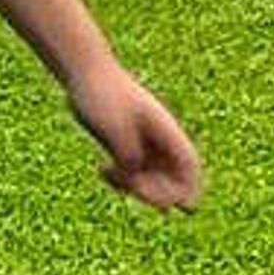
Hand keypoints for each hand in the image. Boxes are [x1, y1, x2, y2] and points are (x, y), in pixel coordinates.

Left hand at [67, 65, 201, 211]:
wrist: (83, 71)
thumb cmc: (101, 95)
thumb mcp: (114, 127)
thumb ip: (128, 154)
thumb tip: (135, 174)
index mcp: (165, 130)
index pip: (189, 165)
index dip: (190, 188)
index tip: (178, 203)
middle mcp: (157, 139)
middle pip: (172, 178)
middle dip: (156, 192)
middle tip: (129, 185)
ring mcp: (142, 143)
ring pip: (151, 178)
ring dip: (136, 187)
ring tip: (110, 174)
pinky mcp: (124, 146)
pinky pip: (132, 173)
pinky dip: (122, 180)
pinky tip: (102, 171)